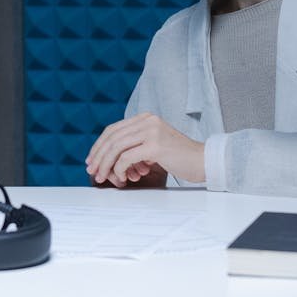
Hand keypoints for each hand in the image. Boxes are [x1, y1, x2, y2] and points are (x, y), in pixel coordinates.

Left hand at [85, 113, 205, 186]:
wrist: (204, 161)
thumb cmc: (180, 158)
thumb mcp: (155, 146)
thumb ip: (136, 146)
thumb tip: (111, 161)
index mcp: (145, 118)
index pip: (113, 129)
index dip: (99, 145)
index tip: (92, 160)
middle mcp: (147, 121)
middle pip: (112, 137)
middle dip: (98, 156)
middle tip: (92, 171)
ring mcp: (152, 131)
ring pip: (116, 147)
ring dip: (106, 164)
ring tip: (103, 177)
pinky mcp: (155, 146)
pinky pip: (127, 157)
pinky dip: (120, 169)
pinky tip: (123, 178)